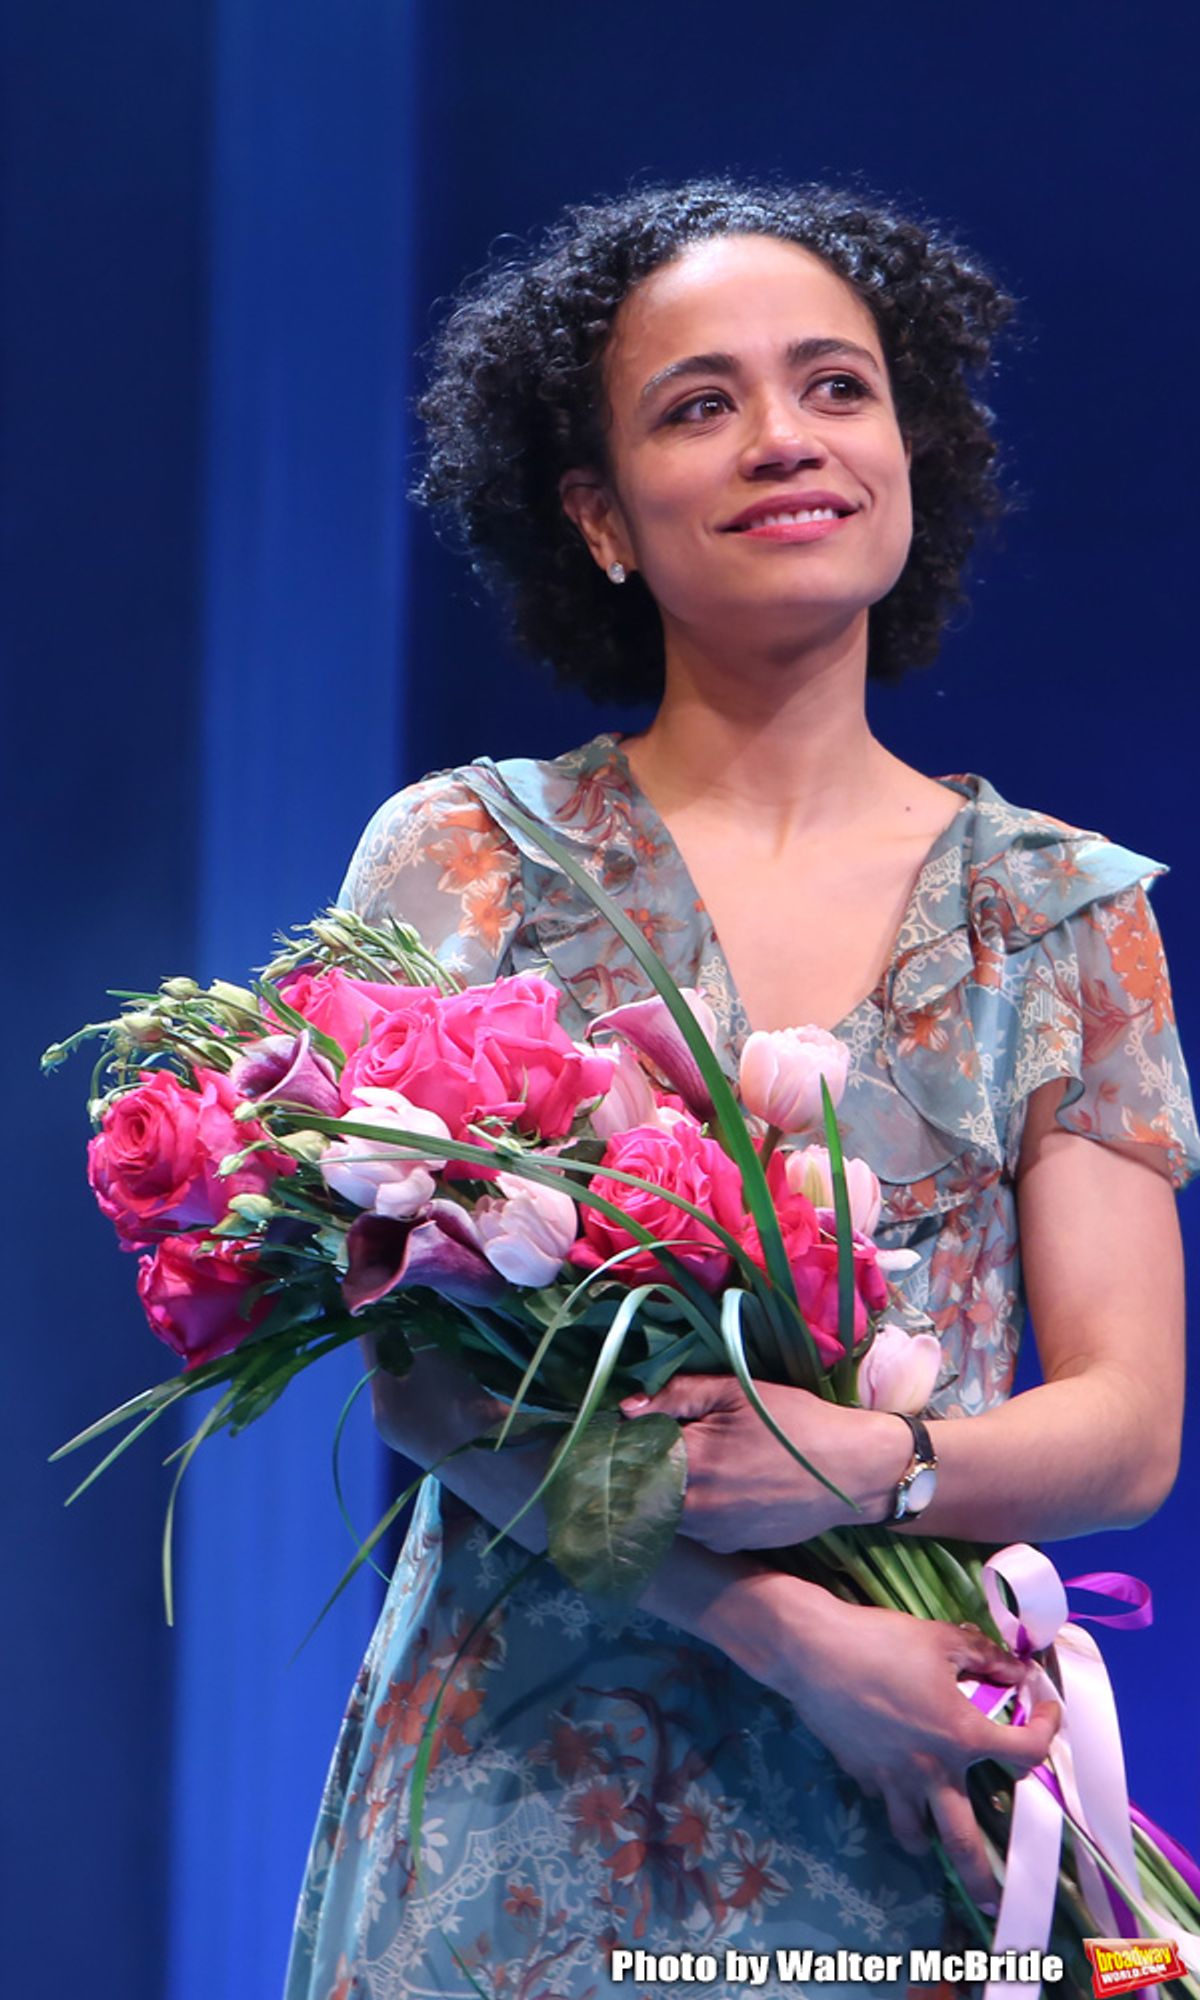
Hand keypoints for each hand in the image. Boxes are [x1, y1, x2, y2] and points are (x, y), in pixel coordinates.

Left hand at [620, 1372, 906, 1549]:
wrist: (852, 1471)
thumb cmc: (795, 1423)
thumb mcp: (737, 1391)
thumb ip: (676, 1395)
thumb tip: (626, 1406)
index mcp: (690, 1464)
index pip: (629, 1458)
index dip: (621, 1442)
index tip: (619, 1429)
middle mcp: (694, 1510)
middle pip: (642, 1491)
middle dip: (639, 1469)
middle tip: (650, 1443)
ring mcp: (712, 1534)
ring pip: (665, 1513)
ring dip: (663, 1491)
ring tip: (683, 1462)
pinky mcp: (731, 1547)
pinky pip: (694, 1528)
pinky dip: (692, 1509)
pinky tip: (713, 1487)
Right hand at [731, 1574, 1060, 1906]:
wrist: (813, 1653)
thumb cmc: (881, 1641)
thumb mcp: (941, 1638)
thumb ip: (984, 1657)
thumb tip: (1015, 1670)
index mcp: (960, 1735)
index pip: (1023, 1752)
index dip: (1047, 1731)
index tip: (1047, 1713)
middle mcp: (931, 1770)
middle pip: (963, 1842)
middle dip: (981, 1877)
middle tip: (992, 1897)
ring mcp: (892, 1778)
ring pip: (915, 1834)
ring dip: (930, 1841)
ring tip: (935, 1840)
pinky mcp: (860, 1773)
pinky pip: (882, 1797)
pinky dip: (892, 1795)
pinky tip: (892, 1776)